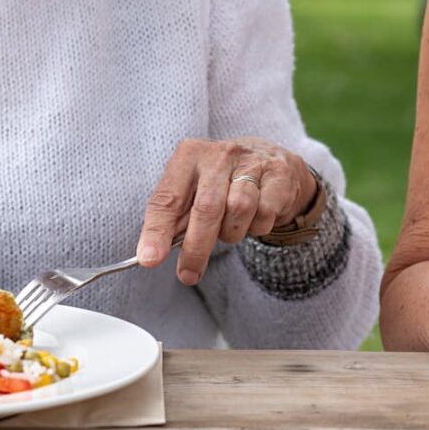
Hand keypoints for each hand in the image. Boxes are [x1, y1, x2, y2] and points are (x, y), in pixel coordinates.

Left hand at [136, 137, 317, 285]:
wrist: (267, 158)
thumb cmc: (219, 183)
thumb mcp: (191, 192)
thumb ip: (173, 220)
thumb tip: (150, 255)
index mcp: (188, 155)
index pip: (167, 199)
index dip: (157, 231)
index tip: (149, 259)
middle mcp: (218, 154)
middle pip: (206, 208)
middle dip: (195, 248)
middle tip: (188, 275)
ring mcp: (252, 161)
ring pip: (238, 211)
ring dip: (231, 232)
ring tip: (229, 228)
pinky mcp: (279, 174)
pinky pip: (265, 213)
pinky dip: (257, 226)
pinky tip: (253, 218)